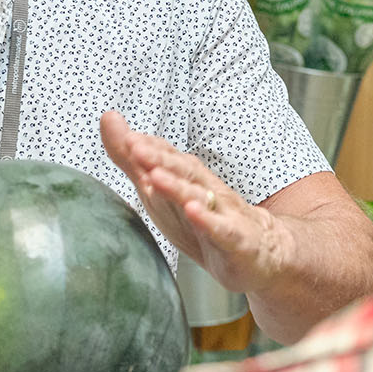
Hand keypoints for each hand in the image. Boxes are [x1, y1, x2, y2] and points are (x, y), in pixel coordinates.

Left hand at [100, 109, 291, 294]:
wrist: (263, 253)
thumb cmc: (205, 221)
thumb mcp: (162, 193)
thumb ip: (134, 160)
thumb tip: (109, 118)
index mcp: (188, 179)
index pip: (168, 158)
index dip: (147, 148)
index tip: (123, 135)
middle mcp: (207, 190)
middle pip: (183, 171)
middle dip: (158, 159)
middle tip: (134, 146)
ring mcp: (225, 213)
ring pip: (200, 196)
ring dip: (177, 187)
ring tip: (155, 177)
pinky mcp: (238, 240)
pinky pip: (223, 229)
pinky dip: (209, 220)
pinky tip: (195, 211)